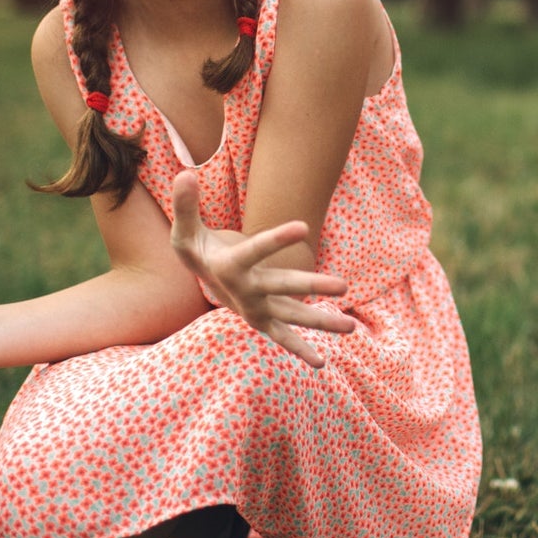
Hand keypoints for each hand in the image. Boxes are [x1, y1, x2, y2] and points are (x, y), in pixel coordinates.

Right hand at [166, 170, 355, 367]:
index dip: (278, 239)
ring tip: (352, 328)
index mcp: (230, 266)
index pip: (257, 251)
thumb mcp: (186, 228)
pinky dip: (300, 350)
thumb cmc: (197, 248)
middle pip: (284, 286)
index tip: (303, 225)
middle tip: (344, 285)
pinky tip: (321, 363)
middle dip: (313, 286)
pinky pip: (282, 337)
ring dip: (321, 322)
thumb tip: (185, 174)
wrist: (200, 276)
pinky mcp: (264, 318)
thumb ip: (186, 204)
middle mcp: (246, 290)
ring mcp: (257, 307)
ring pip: (292, 316)